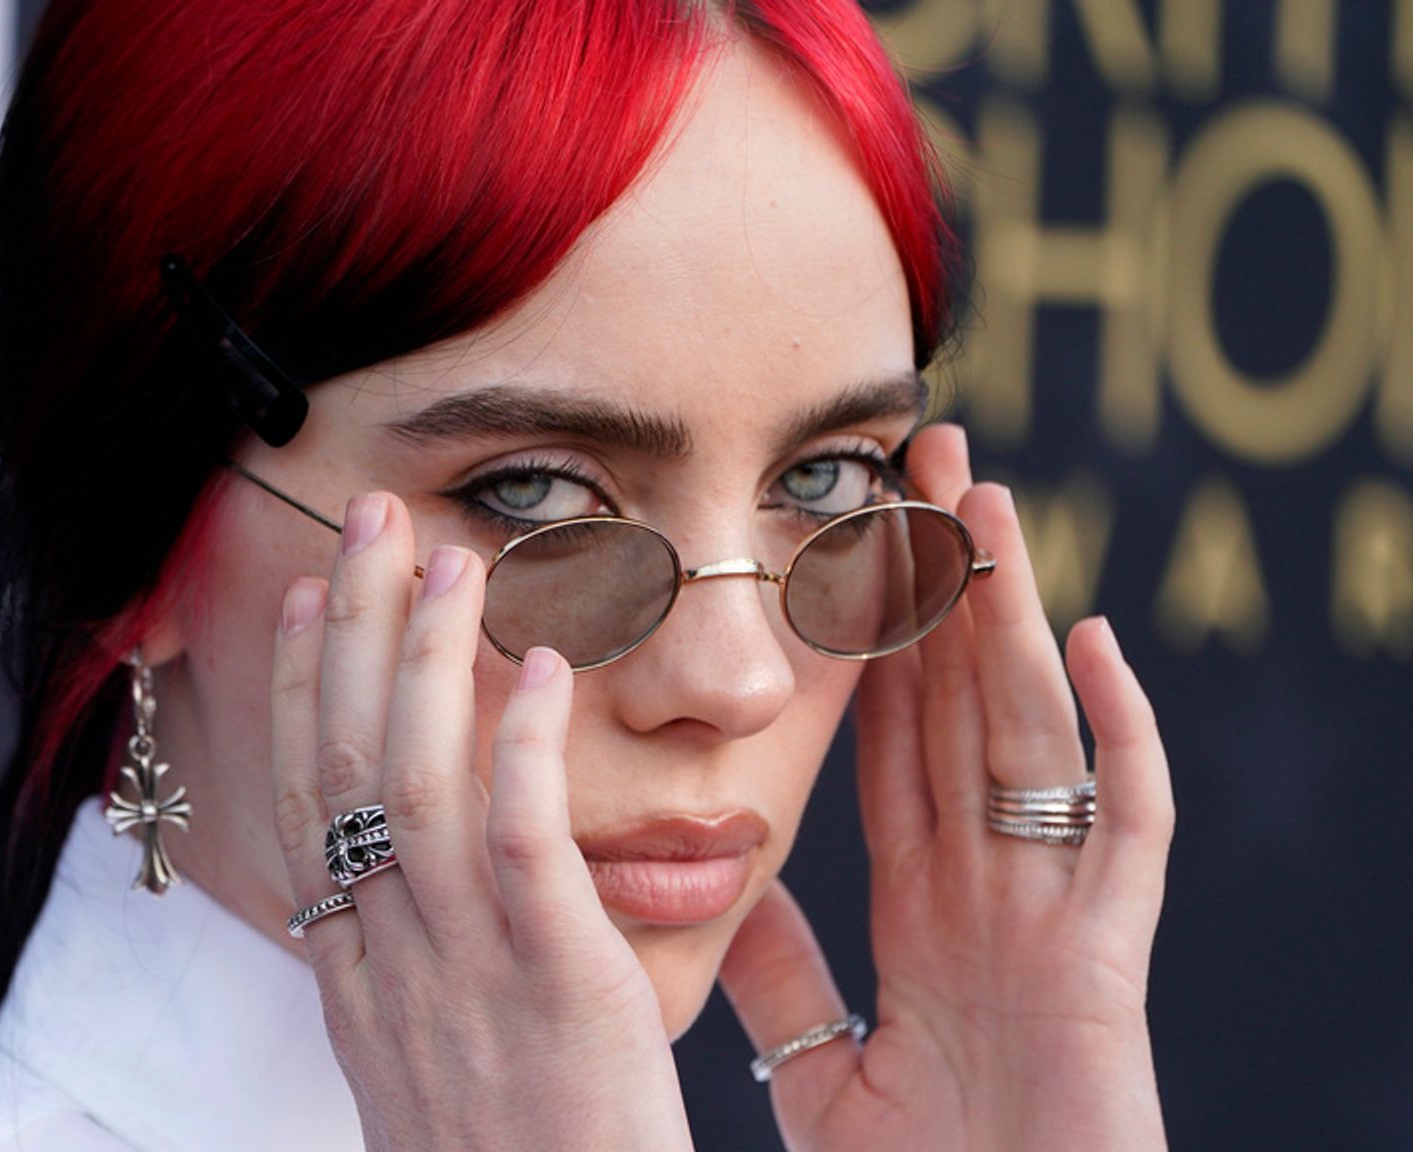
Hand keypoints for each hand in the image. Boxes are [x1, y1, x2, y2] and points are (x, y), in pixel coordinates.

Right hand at [270, 492, 692, 1151]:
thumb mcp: (423, 1073)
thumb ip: (412, 978)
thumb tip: (403, 907)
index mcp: (356, 979)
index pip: (308, 805)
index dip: (296, 692)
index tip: (302, 601)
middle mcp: (389, 959)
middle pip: (344, 764)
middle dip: (349, 630)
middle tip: (366, 516)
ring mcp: (463, 966)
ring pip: (416, 780)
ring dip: (425, 656)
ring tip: (448, 557)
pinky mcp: (554, 977)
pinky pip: (522, 839)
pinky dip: (522, 742)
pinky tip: (541, 665)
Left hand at [716, 423, 1173, 1150]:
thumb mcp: (825, 1069)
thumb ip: (788, 977)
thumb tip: (725, 887)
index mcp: (925, 914)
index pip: (895, 746)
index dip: (874, 646)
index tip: (843, 550)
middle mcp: (993, 891)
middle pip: (965, 709)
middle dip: (941, 589)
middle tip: (919, 465)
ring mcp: (1053, 915)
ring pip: (1034, 735)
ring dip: (1012, 620)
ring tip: (981, 504)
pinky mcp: (1104, 962)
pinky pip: (1124, 832)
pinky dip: (1119, 739)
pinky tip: (1093, 647)